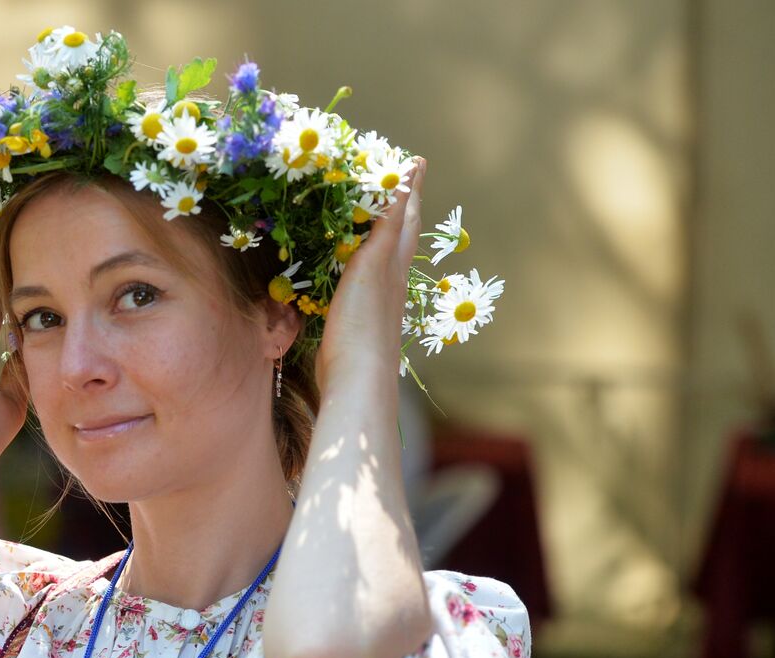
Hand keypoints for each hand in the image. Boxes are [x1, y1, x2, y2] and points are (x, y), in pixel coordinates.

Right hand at [314, 157, 425, 396]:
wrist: (358, 378)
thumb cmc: (362, 322)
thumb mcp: (372, 266)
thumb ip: (384, 227)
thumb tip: (402, 184)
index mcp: (393, 263)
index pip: (405, 216)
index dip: (410, 188)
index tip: (416, 162)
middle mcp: (391, 278)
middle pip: (403, 234)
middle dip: (406, 206)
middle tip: (407, 181)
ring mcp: (379, 300)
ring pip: (389, 256)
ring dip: (388, 232)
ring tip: (386, 216)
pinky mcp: (362, 319)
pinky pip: (370, 277)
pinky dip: (368, 261)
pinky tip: (361, 267)